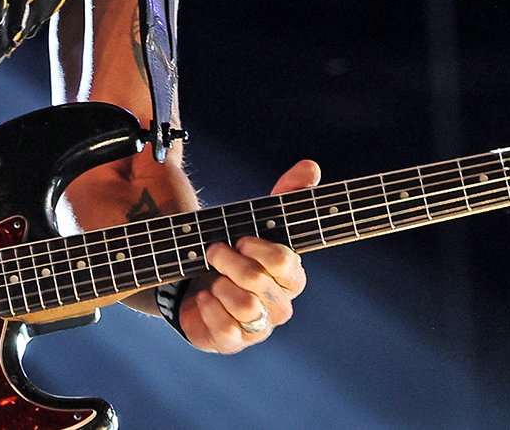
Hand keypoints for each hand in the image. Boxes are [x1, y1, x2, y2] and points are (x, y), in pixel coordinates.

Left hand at [178, 159, 319, 352]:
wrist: (200, 284)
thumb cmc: (237, 253)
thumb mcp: (258, 220)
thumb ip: (287, 194)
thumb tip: (310, 166)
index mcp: (291, 276)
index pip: (285, 262)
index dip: (257, 247)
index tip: (240, 238)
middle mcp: (280, 305)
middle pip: (258, 281)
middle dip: (229, 261)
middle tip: (214, 251)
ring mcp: (258, 328)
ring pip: (245, 307)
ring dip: (220, 284)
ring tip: (211, 277)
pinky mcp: (233, 343)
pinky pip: (225, 330)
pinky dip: (208, 308)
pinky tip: (203, 298)